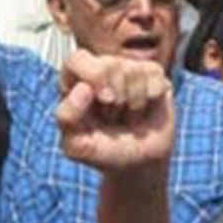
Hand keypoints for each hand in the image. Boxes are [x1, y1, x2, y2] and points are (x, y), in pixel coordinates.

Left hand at [58, 50, 175, 172]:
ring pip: (134, 72)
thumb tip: (82, 87)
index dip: (93, 75)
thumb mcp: (77, 146)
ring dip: (134, 104)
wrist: (140, 163)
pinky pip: (155, 75)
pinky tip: (146, 109)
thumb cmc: (104, 151)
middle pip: (110, 64)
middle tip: (113, 118)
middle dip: (116, 99)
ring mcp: (128, 69)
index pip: (77, 60)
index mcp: (76, 81)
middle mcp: (101, 69)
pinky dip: (151, 98)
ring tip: (129, 117)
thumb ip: (67, 118)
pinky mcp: (153, 74)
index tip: (104, 99)